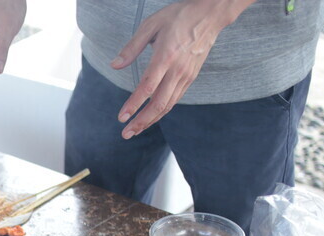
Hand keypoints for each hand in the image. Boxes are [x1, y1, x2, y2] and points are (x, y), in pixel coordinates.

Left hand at [112, 0, 251, 138]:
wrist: (209, 14)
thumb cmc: (178, 17)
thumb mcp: (151, 25)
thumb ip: (132, 47)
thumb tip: (114, 65)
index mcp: (165, 57)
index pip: (147, 88)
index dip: (133, 105)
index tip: (121, 118)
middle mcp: (177, 70)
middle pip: (158, 104)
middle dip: (141, 121)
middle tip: (126, 134)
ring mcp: (186, 76)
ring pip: (168, 105)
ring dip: (151, 120)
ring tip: (135, 130)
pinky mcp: (191, 77)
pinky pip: (175, 99)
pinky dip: (162, 111)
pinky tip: (151, 116)